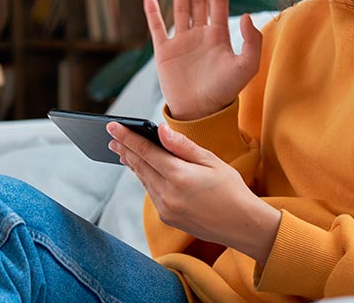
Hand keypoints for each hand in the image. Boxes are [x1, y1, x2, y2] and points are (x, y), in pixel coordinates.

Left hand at [106, 121, 280, 263]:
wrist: (242, 225)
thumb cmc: (231, 189)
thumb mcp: (211, 161)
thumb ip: (183, 146)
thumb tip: (160, 130)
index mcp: (179, 176)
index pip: (146, 151)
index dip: (127, 137)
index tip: (112, 127)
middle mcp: (168, 194)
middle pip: (139, 166)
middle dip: (125, 150)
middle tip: (111, 138)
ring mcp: (165, 209)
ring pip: (144, 181)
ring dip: (133, 165)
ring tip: (124, 152)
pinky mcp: (167, 218)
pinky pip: (152, 194)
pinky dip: (147, 179)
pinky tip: (146, 171)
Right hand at [144, 0, 261, 120]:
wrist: (200, 113)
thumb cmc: (225, 92)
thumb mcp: (246, 67)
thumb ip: (251, 41)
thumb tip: (244, 15)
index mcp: (219, 36)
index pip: (219, 1)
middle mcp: (200, 35)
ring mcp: (181, 42)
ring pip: (180, 9)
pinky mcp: (164, 52)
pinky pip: (157, 27)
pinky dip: (152, 13)